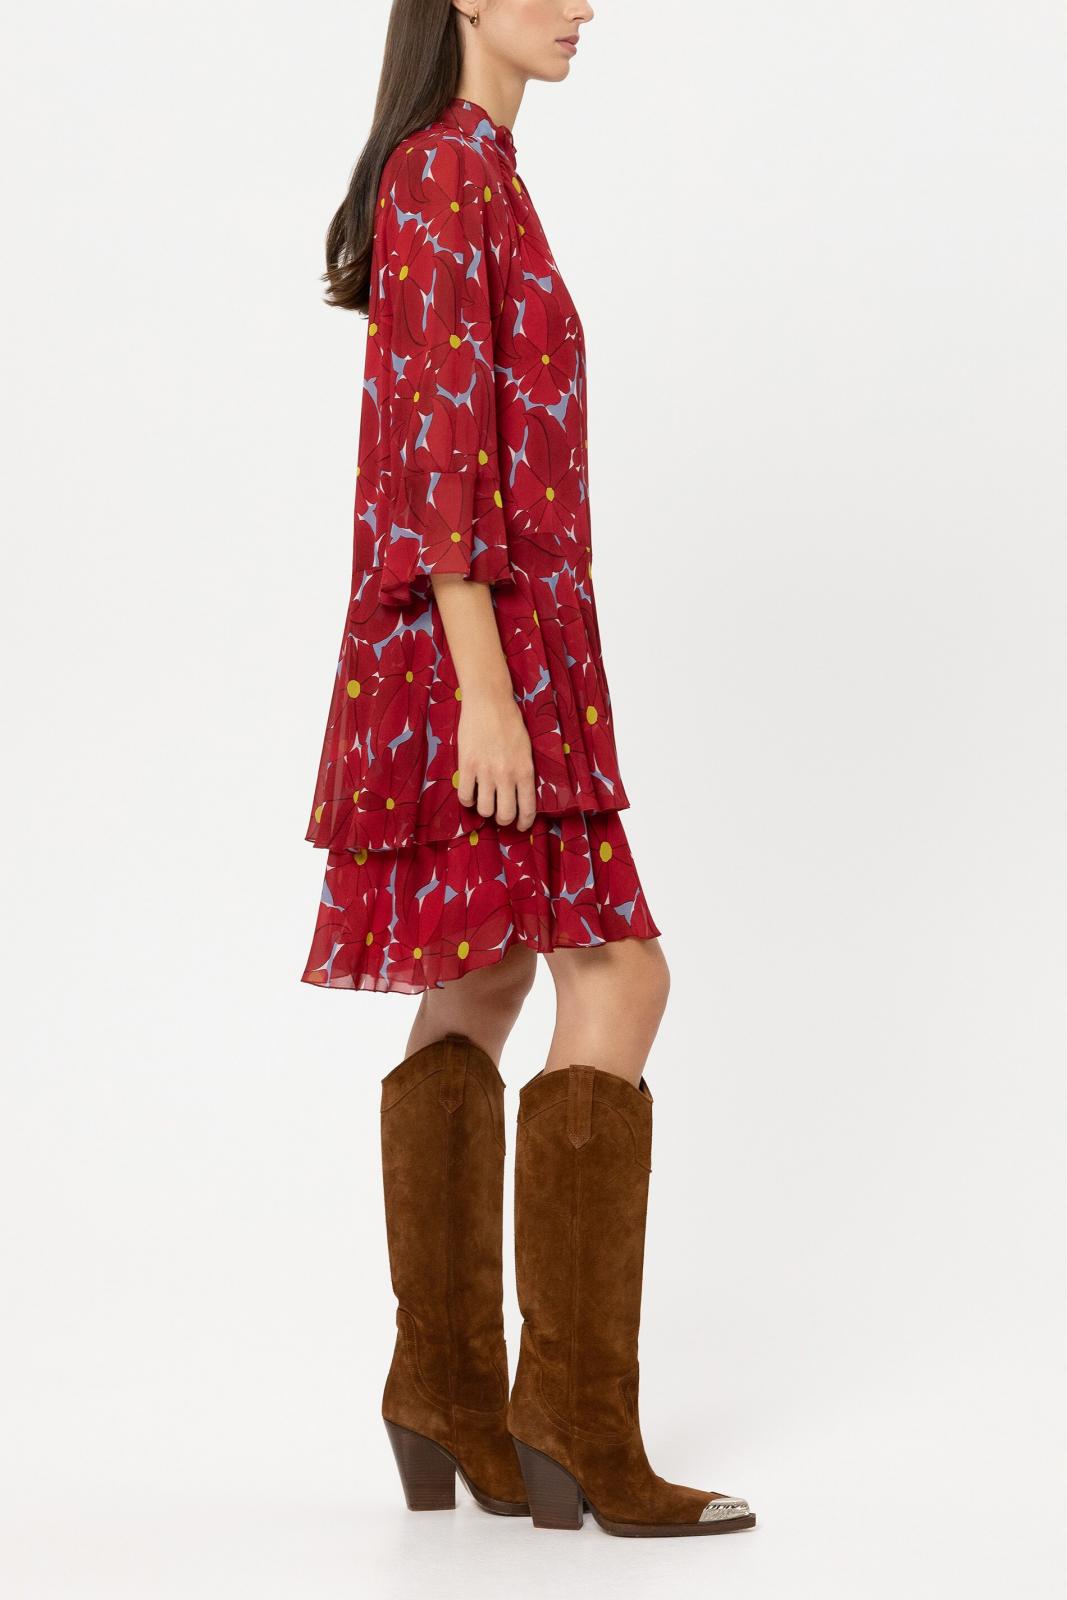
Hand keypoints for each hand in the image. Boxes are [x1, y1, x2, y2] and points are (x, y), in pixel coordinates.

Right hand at [456, 690, 537, 829]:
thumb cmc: (510, 722)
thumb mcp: (526, 749)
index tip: (521, 826)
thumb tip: (519, 794)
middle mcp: (506, 775)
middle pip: (504, 815)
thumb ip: (523, 772)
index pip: (528, 808)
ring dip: (484, 809)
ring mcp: (485, 771)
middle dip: (503, 819)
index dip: (524, 823)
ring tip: (484, 799)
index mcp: (525, 771)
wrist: (489, 702)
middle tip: (500, 815)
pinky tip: (470, 792)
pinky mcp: (467, 765)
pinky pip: (465, 796)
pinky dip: (468, 799)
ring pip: (484, 809)